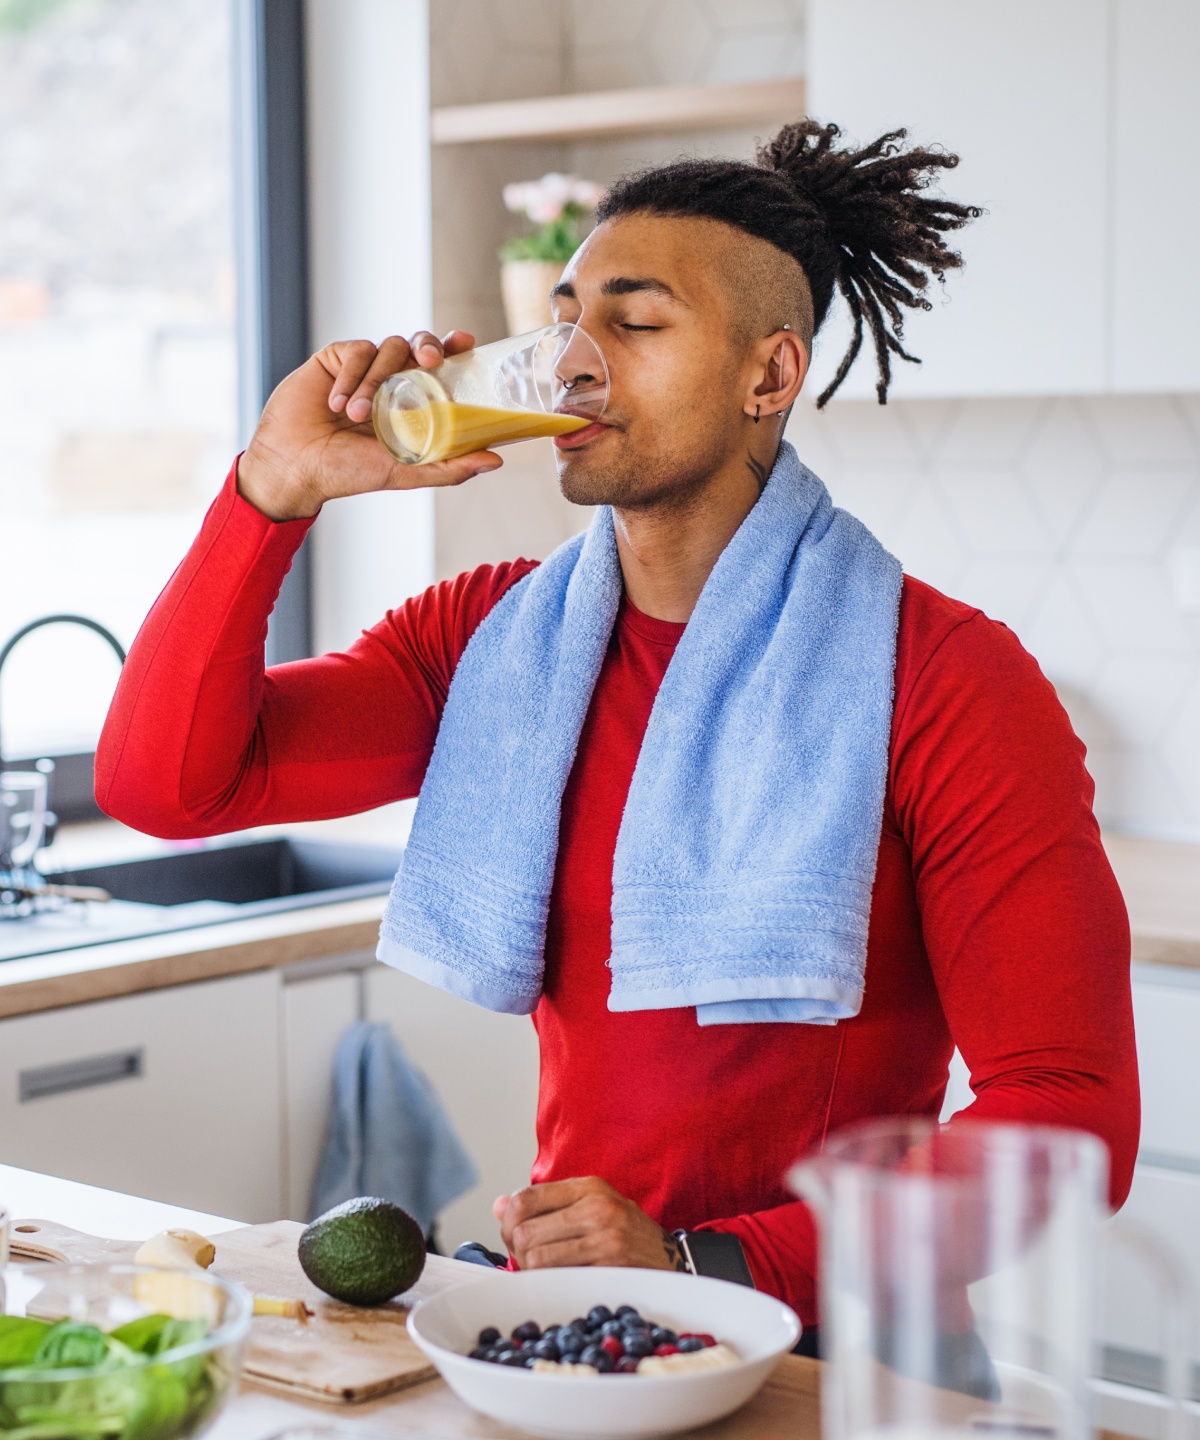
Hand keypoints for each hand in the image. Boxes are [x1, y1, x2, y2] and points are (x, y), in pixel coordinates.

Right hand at [237, 329, 502, 519]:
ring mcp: (363, 368)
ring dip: (376, 381)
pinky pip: (356, 352)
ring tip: (356, 416)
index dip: (454, 349)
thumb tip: (496, 460)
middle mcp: (391, 381)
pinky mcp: (335, 359)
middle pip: (418, 344)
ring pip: (388, 347)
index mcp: (411, 403)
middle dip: (428, 344)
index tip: (466, 342)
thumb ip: (449, 467)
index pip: (440, 367)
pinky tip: (335, 405)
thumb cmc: (348, 473)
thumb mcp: (404, 472)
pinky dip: (350, 378)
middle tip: (429, 360)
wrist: (296, 467)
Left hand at [493, 1177, 687, 1270]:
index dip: (509, 1222)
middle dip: (516, 1251)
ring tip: (543, 1272)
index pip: (525, 1198)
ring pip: (536, 1259)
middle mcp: (597, 1208)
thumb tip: (498, 1205)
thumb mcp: (590, 1205)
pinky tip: (558, 1281)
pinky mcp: (610, 1269)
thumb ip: (545, 1203)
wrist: (673, 1261)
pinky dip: (548, 1284)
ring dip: (530, 1271)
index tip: (514, 1235)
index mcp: (589, 1187)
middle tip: (527, 1259)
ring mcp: (605, 1239)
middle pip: (524, 1231)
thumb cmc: (624, 1233)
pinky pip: (557, 1280)